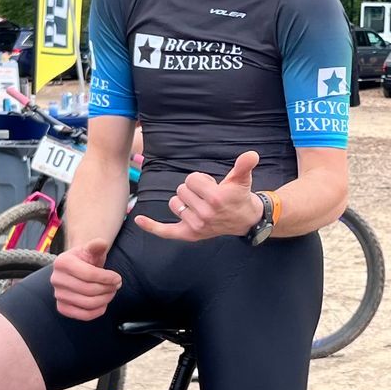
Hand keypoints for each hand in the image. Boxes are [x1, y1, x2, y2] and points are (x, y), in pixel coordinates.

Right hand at [51, 240, 122, 319]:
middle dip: (108, 288)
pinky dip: (97, 311)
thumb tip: (102, 243)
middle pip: (89, 290)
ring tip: (111, 292)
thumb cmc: (86, 259)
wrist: (76, 269)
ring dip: (105, 299)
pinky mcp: (62, 308)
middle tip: (117, 285)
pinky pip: (83, 315)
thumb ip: (96, 246)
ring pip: (87, 303)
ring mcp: (58, 295)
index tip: (118, 278)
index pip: (89, 274)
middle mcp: (56, 279)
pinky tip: (104, 303)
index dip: (107, 277)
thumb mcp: (91, 249)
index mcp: (62, 262)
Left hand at [134, 152, 261, 241]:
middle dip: (193, 189)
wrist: (245, 219)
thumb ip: (244, 165)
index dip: (200, 179)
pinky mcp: (189, 234)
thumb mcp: (242, 178)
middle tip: (209, 196)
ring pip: (174, 203)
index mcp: (215, 198)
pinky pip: (166, 231)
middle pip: (182, 190)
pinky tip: (139, 219)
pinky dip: (152, 226)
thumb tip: (251, 155)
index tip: (212, 186)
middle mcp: (204, 214)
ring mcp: (196, 225)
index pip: (191, 179)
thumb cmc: (239, 195)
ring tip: (200, 204)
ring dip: (184, 201)